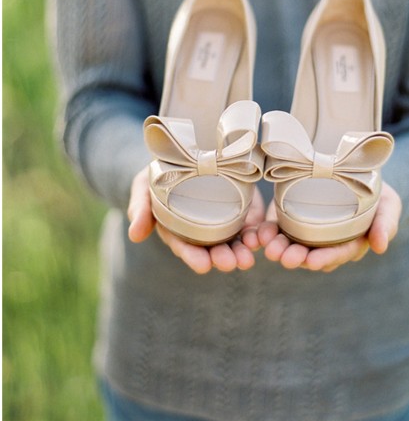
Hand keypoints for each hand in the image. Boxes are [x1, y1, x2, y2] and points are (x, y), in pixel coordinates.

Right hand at [127, 166, 263, 273]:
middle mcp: (202, 230)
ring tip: (248, 259)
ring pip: (235, 241)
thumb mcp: (143, 186)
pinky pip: (252, 224)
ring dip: (242, 251)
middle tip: (231, 264)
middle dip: (221, 257)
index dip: (193, 257)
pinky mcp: (242, 208)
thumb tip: (134, 236)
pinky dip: (257, 233)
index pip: (185, 247)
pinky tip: (262, 239)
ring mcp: (224, 220)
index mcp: (177, 229)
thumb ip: (140, 208)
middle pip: (212, 248)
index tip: (202, 266)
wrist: (185, 155)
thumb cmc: (158, 173)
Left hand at [253, 182, 401, 271]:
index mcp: (351, 243)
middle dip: (297, 257)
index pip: (339, 254)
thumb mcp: (389, 204)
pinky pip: (276, 229)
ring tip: (270, 248)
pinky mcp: (290, 216)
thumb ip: (386, 223)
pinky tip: (259, 235)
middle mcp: (327, 242)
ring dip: (279, 248)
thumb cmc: (378, 190)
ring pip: (291, 244)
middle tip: (285, 257)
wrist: (356, 168)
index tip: (313, 261)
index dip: (327, 258)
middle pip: (311, 253)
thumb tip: (380, 247)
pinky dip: (266, 233)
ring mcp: (307, 230)